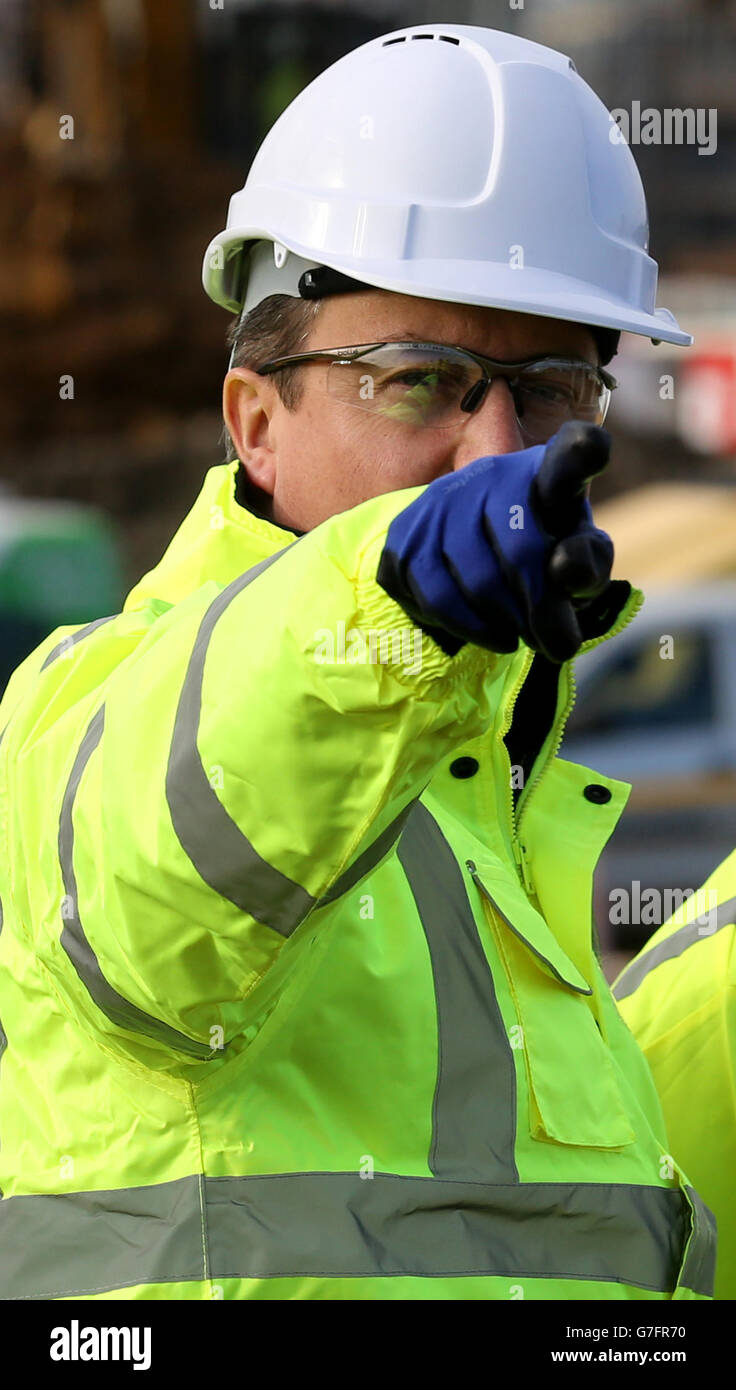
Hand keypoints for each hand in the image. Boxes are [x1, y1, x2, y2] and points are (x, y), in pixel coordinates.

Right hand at [376, 422, 614, 663]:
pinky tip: (473, 627)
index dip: (582, 451)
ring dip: (498, 627)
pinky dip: (456, 626)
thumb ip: (589, 564)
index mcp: (549, 472)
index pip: (570, 454)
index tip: (592, 450)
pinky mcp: (404, 531)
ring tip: (514, 639)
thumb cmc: (545, 558)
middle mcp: (492, 472)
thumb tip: (564, 571)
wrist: (481, 557)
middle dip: (541, 611)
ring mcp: (441, 498)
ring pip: (470, 581)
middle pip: (521, 551)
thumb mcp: (581, 562)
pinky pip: (427, 595)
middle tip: (555, 644)